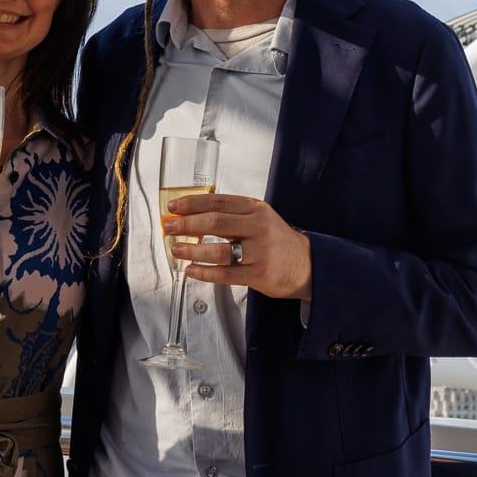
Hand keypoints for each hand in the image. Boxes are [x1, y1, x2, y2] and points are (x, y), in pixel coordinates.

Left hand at [165, 193, 312, 300]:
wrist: (306, 264)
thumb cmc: (276, 240)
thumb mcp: (260, 218)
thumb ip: (232, 215)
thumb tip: (192, 216)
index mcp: (256, 209)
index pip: (218, 202)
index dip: (192, 203)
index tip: (173, 208)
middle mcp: (259, 227)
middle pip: (216, 223)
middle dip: (187, 225)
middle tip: (170, 228)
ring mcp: (260, 252)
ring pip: (219, 251)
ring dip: (193, 250)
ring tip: (176, 250)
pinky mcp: (259, 274)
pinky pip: (226, 274)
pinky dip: (205, 273)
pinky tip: (192, 271)